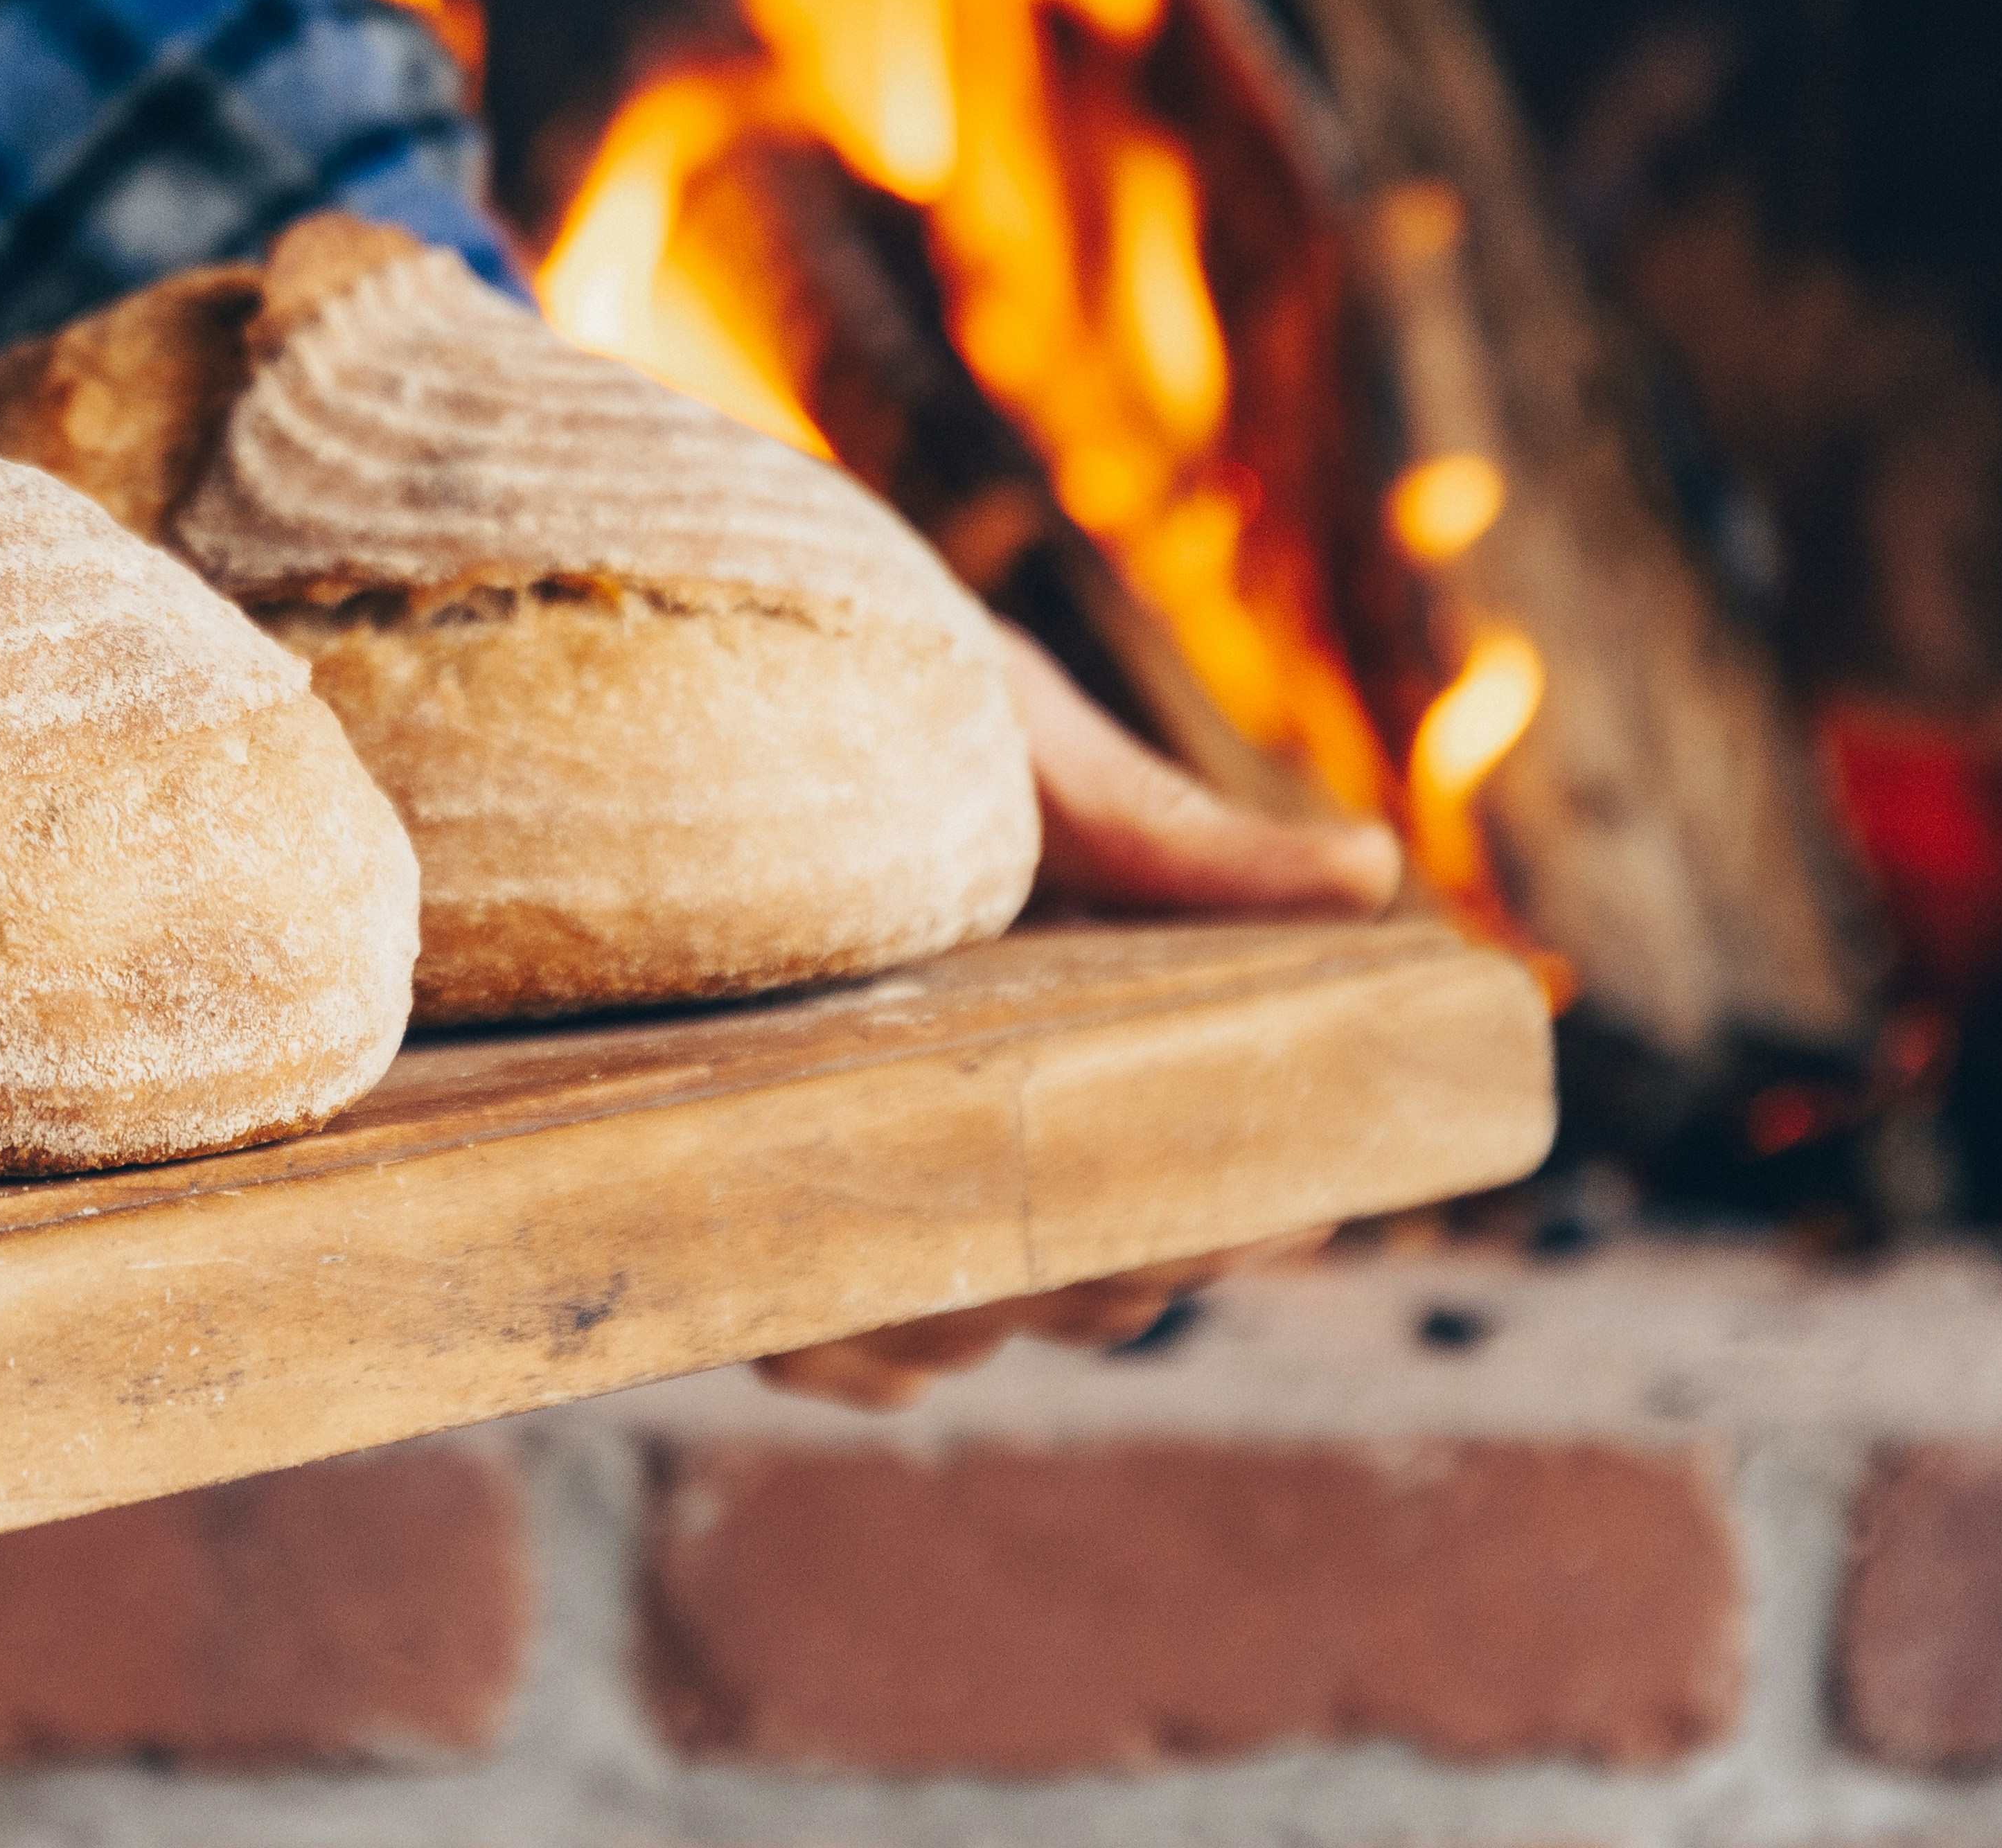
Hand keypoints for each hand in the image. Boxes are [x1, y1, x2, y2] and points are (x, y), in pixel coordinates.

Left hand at [756, 638, 1391, 1408]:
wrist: (634, 654)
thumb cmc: (859, 678)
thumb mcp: (1011, 739)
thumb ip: (1162, 827)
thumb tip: (1367, 870)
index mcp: (1081, 1019)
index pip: (1218, 1174)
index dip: (1243, 1211)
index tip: (1252, 1199)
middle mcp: (986, 1114)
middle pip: (1095, 1276)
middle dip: (1096, 1277)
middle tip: (1065, 1238)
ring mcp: (858, 1163)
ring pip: (957, 1324)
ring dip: (956, 1322)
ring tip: (921, 1281)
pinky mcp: (716, 1197)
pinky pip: (799, 1333)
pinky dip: (821, 1347)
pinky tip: (800, 1329)